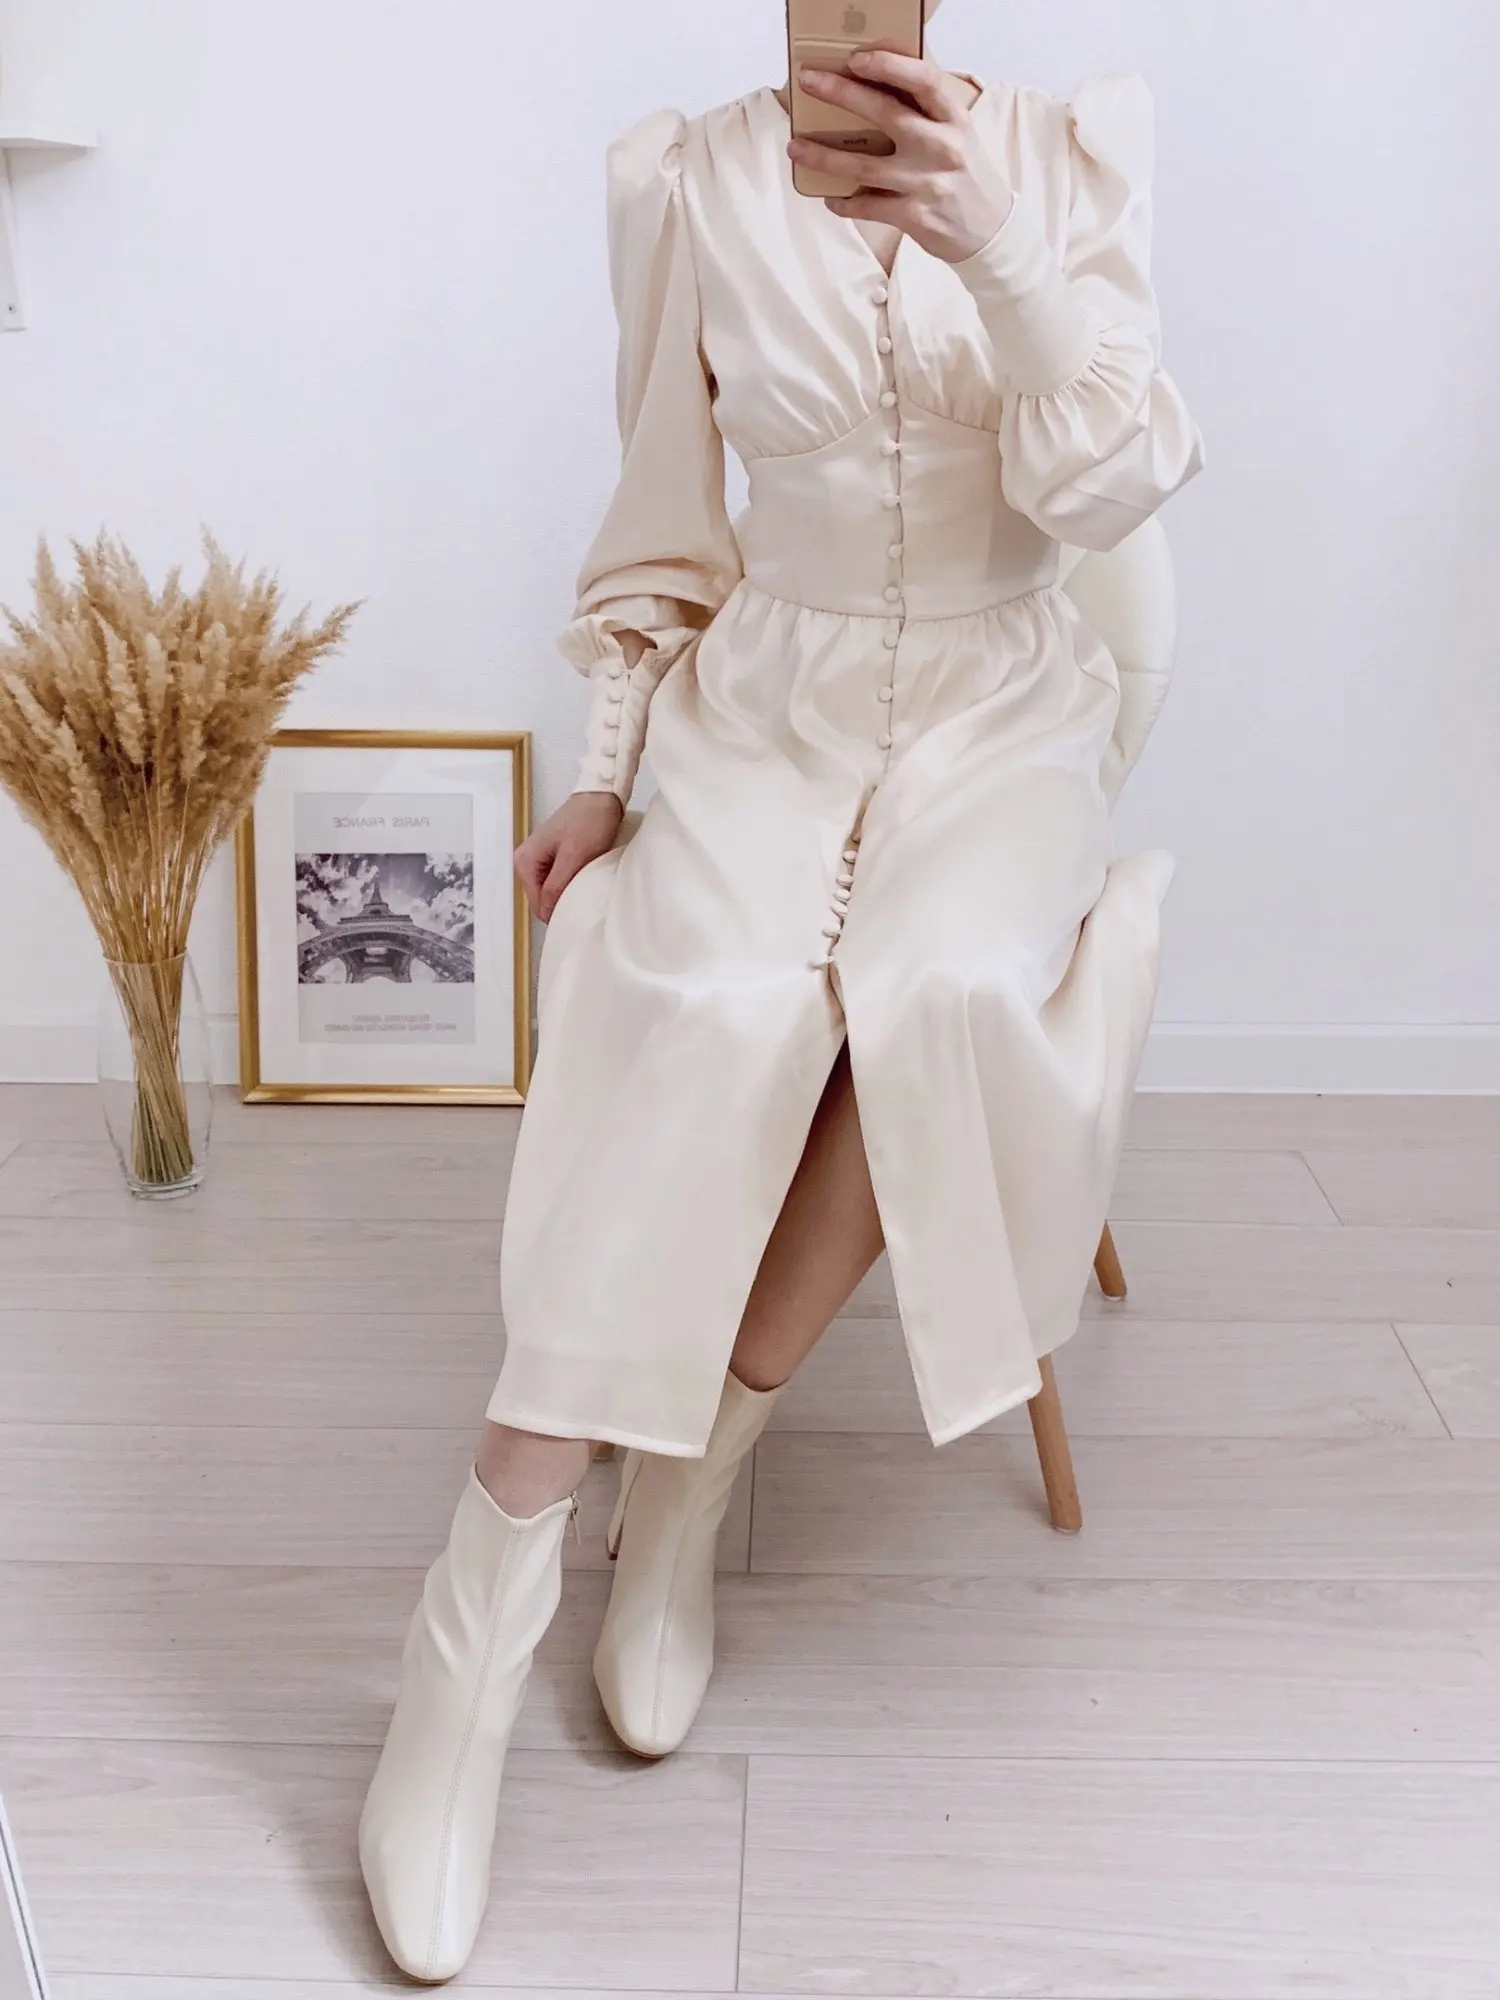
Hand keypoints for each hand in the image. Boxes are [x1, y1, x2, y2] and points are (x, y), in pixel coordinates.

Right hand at [515, 791, 623, 922]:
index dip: (559, 912)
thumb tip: (547, 913)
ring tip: (588, 885)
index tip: (582, 910)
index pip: (538, 906)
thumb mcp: (573, 857)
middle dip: (563, 901)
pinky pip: (560, 880)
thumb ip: (556, 886)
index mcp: (524, 862)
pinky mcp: (554, 855)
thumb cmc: (589, 822)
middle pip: (543, 900)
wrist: (603, 795)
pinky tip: (586, 878)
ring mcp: (540, 858)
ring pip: (553, 891)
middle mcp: (526, 861)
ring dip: (569, 892)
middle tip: (587, 896)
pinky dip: (573, 882)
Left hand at [791, 52, 1013, 264]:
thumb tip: (881, 83)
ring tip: (796, 147)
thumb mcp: (958, 133)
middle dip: (842, 93)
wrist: (990, 229)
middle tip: (808, 81)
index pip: (923, 81)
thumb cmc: (965, 173)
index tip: (856, 58)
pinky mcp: (915, 216)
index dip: (889, 65)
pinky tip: (829, 196)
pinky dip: (845, 202)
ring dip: (824, 155)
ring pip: (865, 166)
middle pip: (886, 114)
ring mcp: (926, 183)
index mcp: (954, 119)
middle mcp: (941, 147)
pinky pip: (868, 206)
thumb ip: (927, 111)